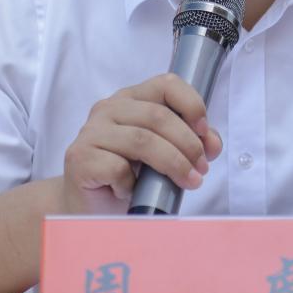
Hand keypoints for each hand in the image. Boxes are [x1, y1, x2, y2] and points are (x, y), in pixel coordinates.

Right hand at [61, 73, 222, 213]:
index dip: (191, 104)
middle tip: (200, 169)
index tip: (204, 131)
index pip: (166, 84)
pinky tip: (133, 193)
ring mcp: (91, 132)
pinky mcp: (80, 158)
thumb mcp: (165, 155)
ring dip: (173, 163)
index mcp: (131, 99)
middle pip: (158, 116)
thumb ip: (189, 143)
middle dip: (188, 144)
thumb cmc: (129, 179)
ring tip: (187, 182)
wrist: (90, 208)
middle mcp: (108, 109)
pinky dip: (134, 183)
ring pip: (142, 140)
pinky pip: (117, 167)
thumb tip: (212, 143)